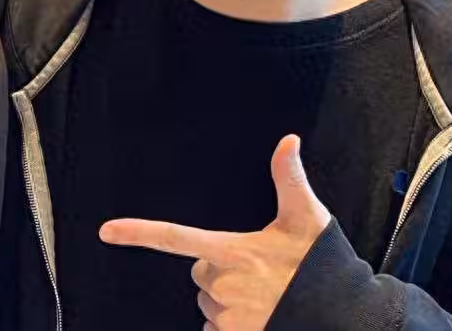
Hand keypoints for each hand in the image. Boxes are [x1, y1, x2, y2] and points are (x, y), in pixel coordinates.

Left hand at [99, 135, 328, 330]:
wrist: (344, 315)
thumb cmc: (321, 264)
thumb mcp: (306, 216)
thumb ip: (289, 177)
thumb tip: (288, 139)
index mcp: (232, 251)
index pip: (176, 237)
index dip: (139, 233)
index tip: (107, 231)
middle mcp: (222, 286)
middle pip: (201, 272)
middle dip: (220, 270)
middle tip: (258, 269)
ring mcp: (226, 318)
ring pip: (209, 304)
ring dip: (228, 299)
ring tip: (266, 295)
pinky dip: (232, 324)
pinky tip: (261, 315)